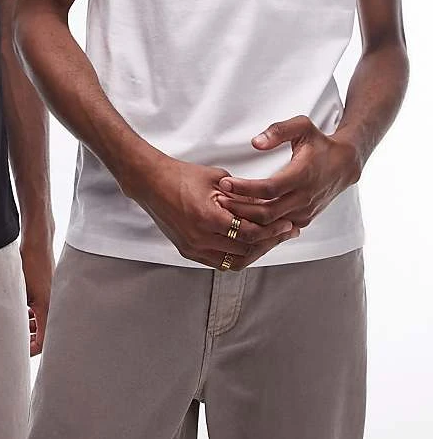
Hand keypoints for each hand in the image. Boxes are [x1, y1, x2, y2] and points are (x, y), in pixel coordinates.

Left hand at [19, 232, 54, 355]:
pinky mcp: (50, 291)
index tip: (20, 352)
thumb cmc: (29, 263)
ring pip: (42, 321)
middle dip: (29, 339)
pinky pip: (42, 310)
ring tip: (16, 325)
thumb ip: (17, 312)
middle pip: (44, 333)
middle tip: (16, 341)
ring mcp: (53, 298)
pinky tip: (22, 311)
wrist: (38, 243)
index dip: (31, 350)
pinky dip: (33, 314)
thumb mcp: (19, 291)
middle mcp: (53, 305)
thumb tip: (8, 328)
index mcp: (47, 308)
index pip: (43, 341)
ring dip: (30, 326)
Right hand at [121, 154, 299, 270]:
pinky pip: (218, 262)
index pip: (250, 234)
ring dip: (254, 252)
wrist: (151, 182)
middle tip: (286, 234)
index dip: (272, 231)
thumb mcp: (218, 179)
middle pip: (246, 251)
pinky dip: (236, 256)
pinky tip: (248, 246)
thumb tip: (268, 204)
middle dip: (269, 242)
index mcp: (208, 218)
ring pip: (233, 261)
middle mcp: (200, 239)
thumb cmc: (181, 176)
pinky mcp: (187, 251)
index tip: (287, 225)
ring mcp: (193, 248)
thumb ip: (243, 195)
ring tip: (269, 241)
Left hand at [216, 115, 362, 228]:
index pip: (268, 189)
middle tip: (217, 200)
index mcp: (302, 175)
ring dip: (247, 219)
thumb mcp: (302, 126)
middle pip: (266, 213)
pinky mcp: (304, 219)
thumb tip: (255, 143)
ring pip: (271, 225)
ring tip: (225, 209)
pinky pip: (279, 228)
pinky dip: (260, 225)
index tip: (225, 182)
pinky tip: (242, 217)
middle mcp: (304, 198)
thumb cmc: (319, 143)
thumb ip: (278, 130)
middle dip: (240, 209)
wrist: (344, 165)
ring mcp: (305, 212)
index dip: (244, 188)